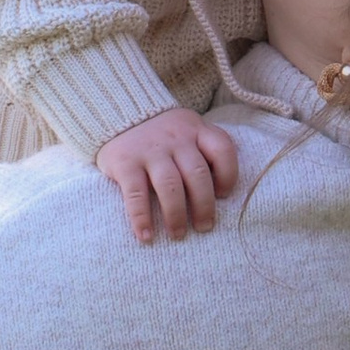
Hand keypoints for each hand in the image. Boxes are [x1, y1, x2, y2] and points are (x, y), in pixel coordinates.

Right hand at [95, 106, 238, 242]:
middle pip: (197, 175)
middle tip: (204, 227)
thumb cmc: (162, 132)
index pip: (222, 150)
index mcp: (196, 129)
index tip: (223, 195)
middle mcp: (176, 138)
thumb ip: (204, 150)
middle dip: (204, 206)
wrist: (120, 113)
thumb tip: (219, 191)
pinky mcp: (125, 162)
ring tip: (177, 234)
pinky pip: (136, 194)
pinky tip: (146, 235)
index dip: (228, 176)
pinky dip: (142, 217)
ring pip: (170, 187)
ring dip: (176, 215)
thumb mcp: (187, 129)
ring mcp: (150, 150)